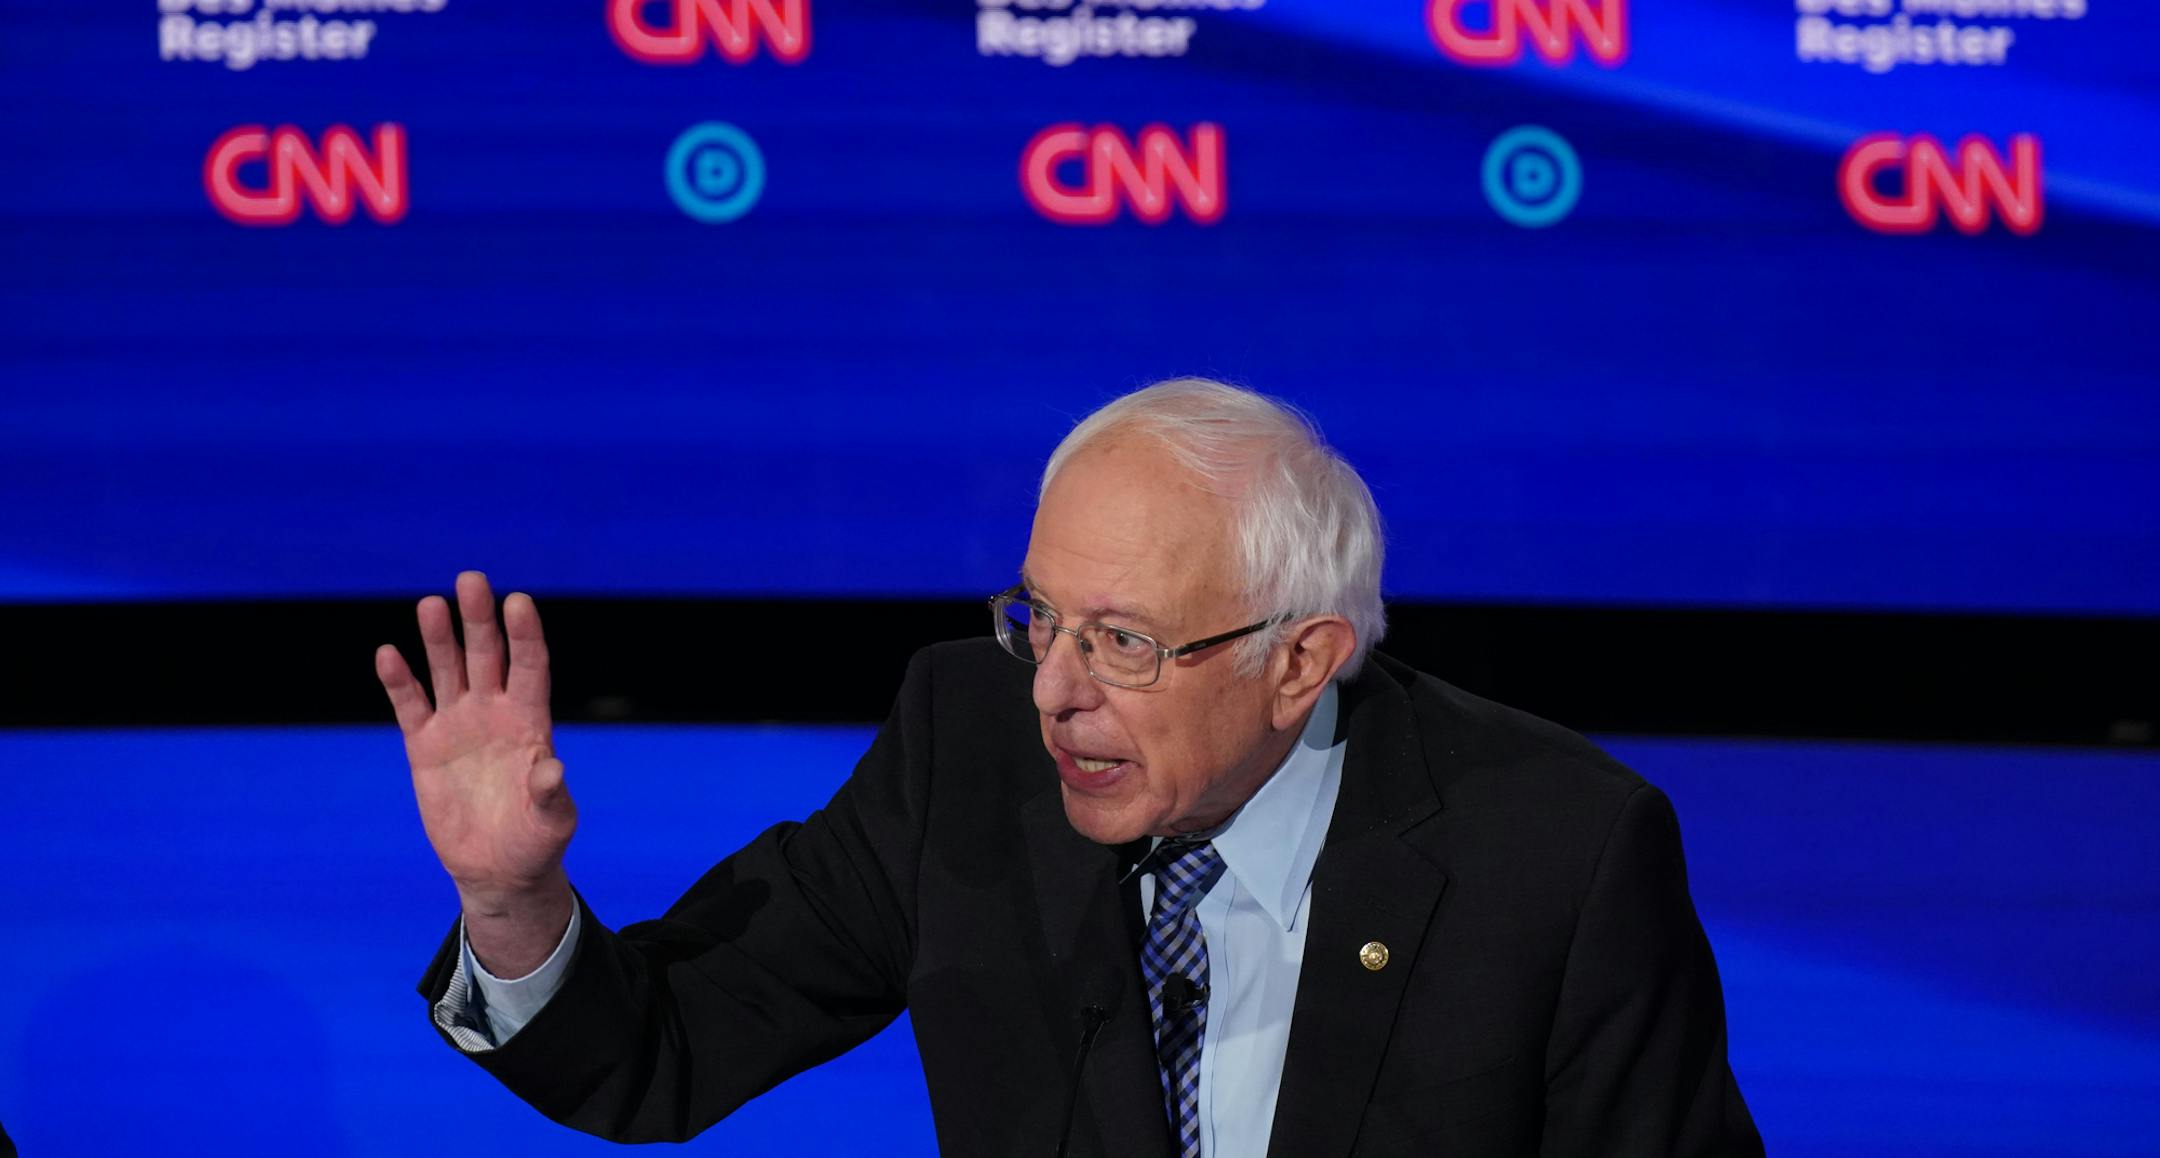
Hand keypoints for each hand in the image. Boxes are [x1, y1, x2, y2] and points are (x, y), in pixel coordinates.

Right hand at [378, 572, 575, 909]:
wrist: (497, 869)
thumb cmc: (535, 841)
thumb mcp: (552, 821)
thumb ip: (550, 794)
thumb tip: (553, 769)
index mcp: (532, 721)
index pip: (530, 666)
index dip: (525, 635)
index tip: (519, 602)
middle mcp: (494, 712)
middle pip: (487, 655)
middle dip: (479, 619)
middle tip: (471, 579)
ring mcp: (458, 725)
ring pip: (447, 670)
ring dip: (438, 639)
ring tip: (431, 604)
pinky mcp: (425, 746)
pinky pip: (410, 705)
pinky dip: (399, 681)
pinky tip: (388, 654)